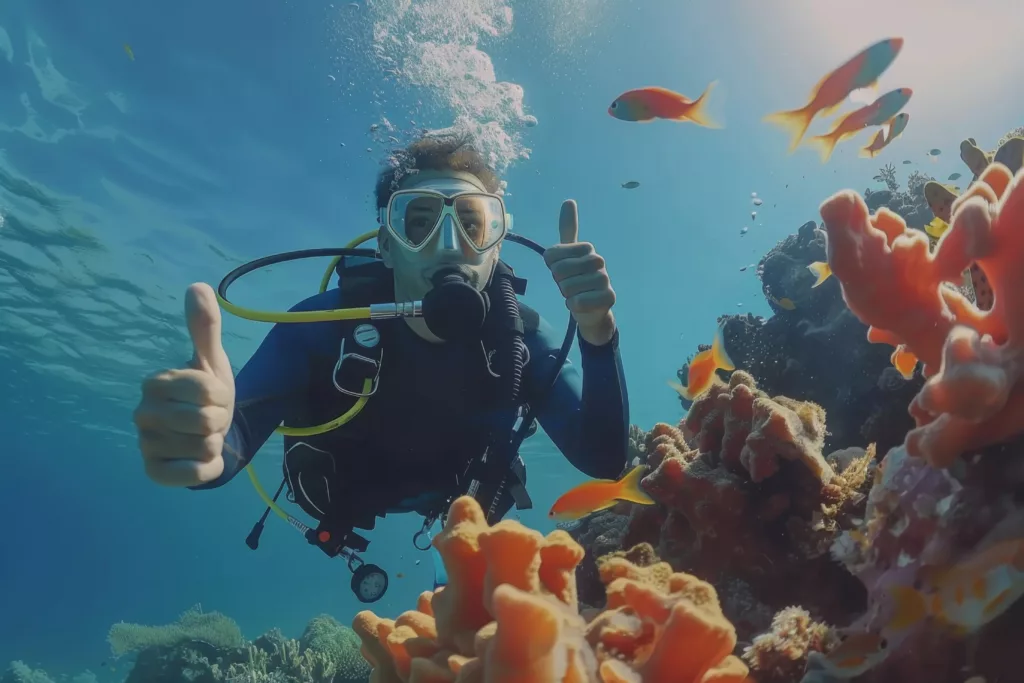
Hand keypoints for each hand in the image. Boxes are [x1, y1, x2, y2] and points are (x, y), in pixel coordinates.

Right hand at [134, 283, 235, 486]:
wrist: (209, 435)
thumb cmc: (208, 395)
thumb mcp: (211, 362)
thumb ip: (205, 327)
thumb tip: (198, 286)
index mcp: (155, 383)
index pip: (207, 390)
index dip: (222, 395)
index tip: (213, 396)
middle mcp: (143, 413)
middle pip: (207, 420)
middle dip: (219, 420)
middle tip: (210, 418)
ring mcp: (145, 444)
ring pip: (205, 446)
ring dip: (214, 444)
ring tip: (203, 437)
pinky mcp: (154, 472)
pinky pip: (194, 473)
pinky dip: (207, 468)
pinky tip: (198, 459)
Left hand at [544, 199, 616, 344]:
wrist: (591, 309)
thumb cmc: (576, 280)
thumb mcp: (567, 254)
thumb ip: (567, 230)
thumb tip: (569, 200)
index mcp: (587, 248)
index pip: (552, 256)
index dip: (552, 267)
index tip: (562, 271)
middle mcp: (598, 260)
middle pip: (559, 272)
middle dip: (559, 283)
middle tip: (569, 286)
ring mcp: (605, 279)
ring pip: (568, 288)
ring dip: (567, 295)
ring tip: (577, 294)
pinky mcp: (609, 297)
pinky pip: (578, 302)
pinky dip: (574, 306)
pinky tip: (582, 304)